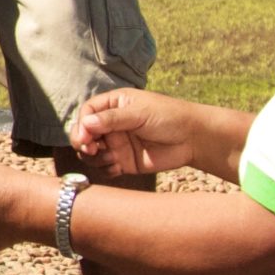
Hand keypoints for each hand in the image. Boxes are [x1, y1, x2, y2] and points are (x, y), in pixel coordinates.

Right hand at [70, 88, 201, 178]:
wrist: (192, 139)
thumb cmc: (168, 116)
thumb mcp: (139, 113)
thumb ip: (112, 119)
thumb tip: (85, 123)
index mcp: (114, 105)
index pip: (87, 113)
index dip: (82, 125)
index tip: (85, 137)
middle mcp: (112, 125)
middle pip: (85, 134)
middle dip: (84, 143)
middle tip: (91, 150)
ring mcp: (117, 143)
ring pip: (92, 154)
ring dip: (95, 158)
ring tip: (111, 157)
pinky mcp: (125, 162)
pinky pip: (106, 168)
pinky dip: (106, 169)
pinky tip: (117, 167)